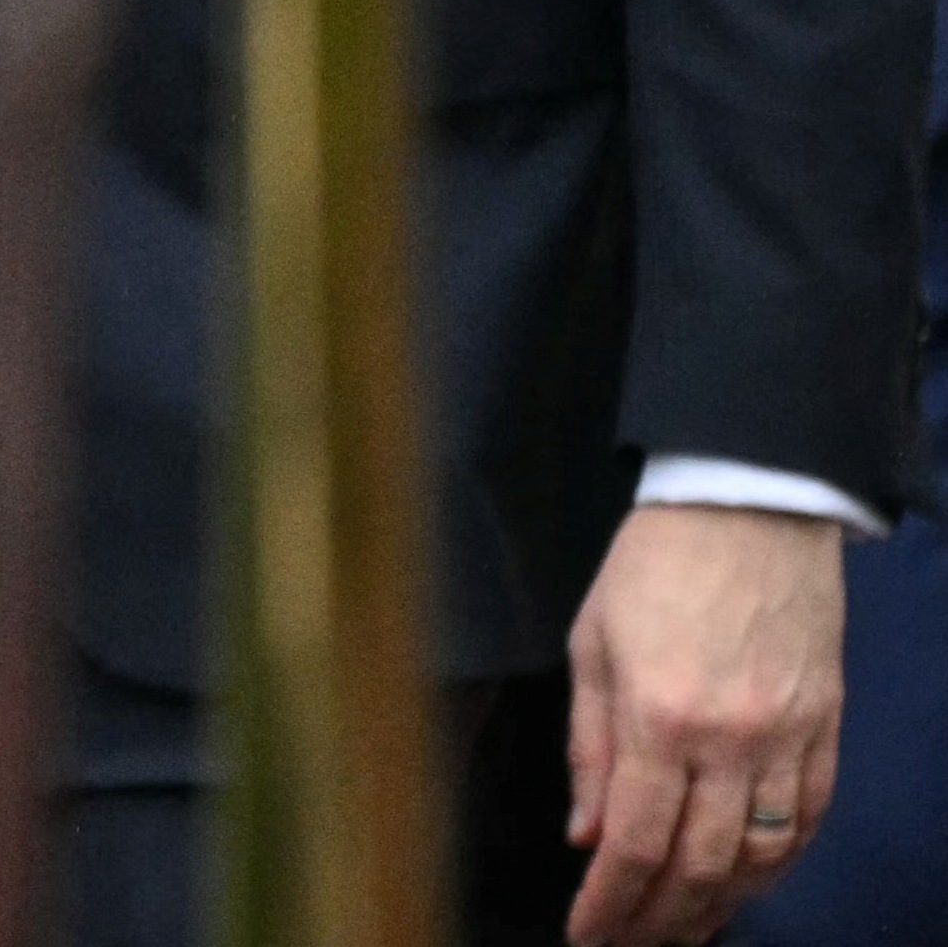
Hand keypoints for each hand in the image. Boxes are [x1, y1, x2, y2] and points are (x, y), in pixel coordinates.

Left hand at [565, 500, 844, 943]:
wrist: (749, 509)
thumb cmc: (652, 569)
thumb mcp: (592, 647)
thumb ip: (589, 747)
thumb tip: (585, 836)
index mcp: (657, 718)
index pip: (633, 841)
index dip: (611, 903)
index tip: (589, 935)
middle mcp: (728, 741)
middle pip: (700, 863)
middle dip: (662, 917)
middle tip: (633, 945)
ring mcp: (787, 739)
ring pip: (761, 855)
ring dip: (723, 904)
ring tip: (686, 929)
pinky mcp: (827, 729)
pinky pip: (807, 819)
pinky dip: (778, 864)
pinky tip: (748, 882)